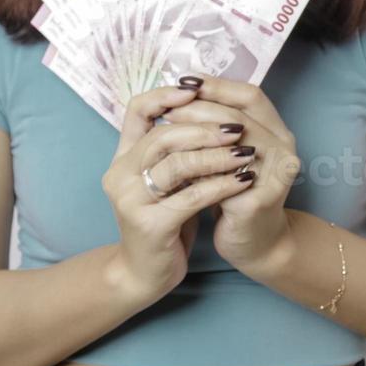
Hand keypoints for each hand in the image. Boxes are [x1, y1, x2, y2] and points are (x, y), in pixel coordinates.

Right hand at [100, 83, 257, 303]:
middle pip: (162, 135)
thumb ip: (175, 151)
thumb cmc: (162, 221)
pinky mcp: (150, 225)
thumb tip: (209, 111)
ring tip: (246, 153)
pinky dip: (222, 186)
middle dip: (204, 128)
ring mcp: (130, 200)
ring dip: (217, 156)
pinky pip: (191, 197)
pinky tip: (243, 181)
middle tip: (237, 128)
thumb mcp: (166, 181)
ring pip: (177, 164)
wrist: (144, 275)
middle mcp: (120, 174)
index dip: (165, 96)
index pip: (136, 111)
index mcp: (122, 158)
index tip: (196, 90)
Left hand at [159, 75, 300, 276]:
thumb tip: (181, 92)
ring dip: (195, 136)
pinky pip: (222, 178)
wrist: (255, 244)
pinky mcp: (259, 200)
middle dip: (199, 108)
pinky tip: (174, 164)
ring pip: (230, 145)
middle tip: (168, 108)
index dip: (217, 85)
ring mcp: (275, 175)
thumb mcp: (232, 155)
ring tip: (165, 131)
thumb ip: (220, 126)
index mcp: (279, 131)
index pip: (250, 95)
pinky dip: (197, 169)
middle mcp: (284, 148)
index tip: (184, 81)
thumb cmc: (237, 195)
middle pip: (238, 116)